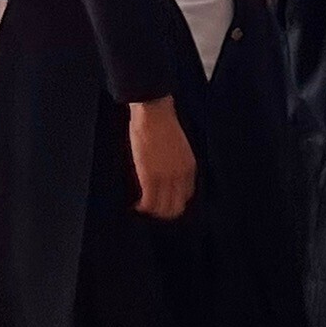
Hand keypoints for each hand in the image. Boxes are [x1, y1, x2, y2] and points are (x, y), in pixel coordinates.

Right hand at [127, 96, 196, 218]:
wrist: (155, 114)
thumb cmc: (163, 125)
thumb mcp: (178, 147)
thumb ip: (176, 163)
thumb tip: (166, 172)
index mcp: (189, 168)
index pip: (186, 195)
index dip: (174, 201)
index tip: (163, 201)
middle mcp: (181, 176)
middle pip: (176, 206)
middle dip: (164, 212)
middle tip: (151, 209)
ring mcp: (166, 178)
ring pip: (163, 208)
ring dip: (152, 211)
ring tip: (142, 208)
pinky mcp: (150, 177)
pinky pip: (149, 202)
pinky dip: (142, 207)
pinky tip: (136, 205)